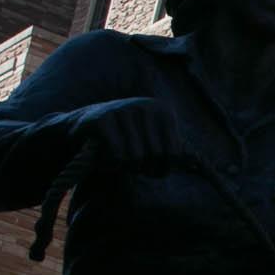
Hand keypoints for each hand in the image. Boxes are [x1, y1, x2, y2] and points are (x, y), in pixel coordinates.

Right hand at [69, 97, 185, 172]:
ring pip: (135, 158)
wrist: (80, 130)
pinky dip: (109, 164)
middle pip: (155, 157)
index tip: (149, 166)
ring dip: (124, 166)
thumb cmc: (123, 140)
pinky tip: (102, 154)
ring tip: (115, 156)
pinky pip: (115, 156)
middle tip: (128, 161)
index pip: (173, 154)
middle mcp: (145, 106)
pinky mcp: (101, 120)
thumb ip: (172, 151)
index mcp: (163, 111)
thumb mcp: (151, 141)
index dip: (161, 168)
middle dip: (141, 168)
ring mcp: (122, 110)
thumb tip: (195, 163)